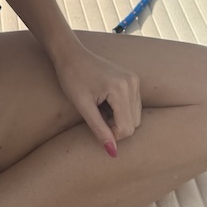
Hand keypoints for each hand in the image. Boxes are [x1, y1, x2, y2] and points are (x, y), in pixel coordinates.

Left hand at [53, 41, 141, 155]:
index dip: (111, 135)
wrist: (70, 54)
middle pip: (134, 124)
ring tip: (99, 108)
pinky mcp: (132, 79)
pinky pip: (134, 105)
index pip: (126, 128)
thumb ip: (99, 129)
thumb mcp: (82, 106)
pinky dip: (121, 111)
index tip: (95, 124)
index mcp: (121, 88)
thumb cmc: (72, 77)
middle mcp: (132, 83)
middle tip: (96, 115)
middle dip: (116, 127)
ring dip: (118, 119)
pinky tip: (105, 102)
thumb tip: (112, 152)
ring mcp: (134, 79)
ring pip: (135, 116)